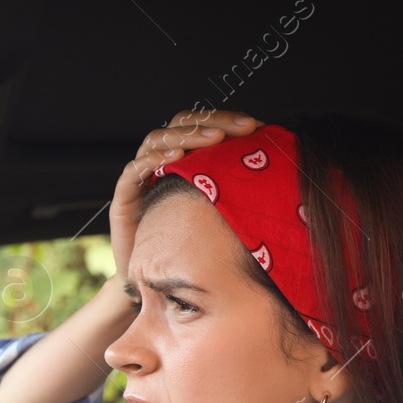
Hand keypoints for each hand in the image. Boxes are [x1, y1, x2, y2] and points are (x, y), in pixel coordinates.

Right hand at [108, 109, 260, 279]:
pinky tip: (175, 156)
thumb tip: (278, 171)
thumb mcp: (220, 213)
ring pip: (156, 140)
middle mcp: (158, 164)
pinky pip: (133, 170)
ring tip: (212, 139)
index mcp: (181, 161)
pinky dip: (152, 159)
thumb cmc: (189, 249)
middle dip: (211, 122)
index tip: (254, 125)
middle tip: (240, 127)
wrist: (156, 283)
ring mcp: (139, 179)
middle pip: (178, 125)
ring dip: (185, 135)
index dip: (224, 119)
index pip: (199, 125)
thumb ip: (234, 189)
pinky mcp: (123, 199)